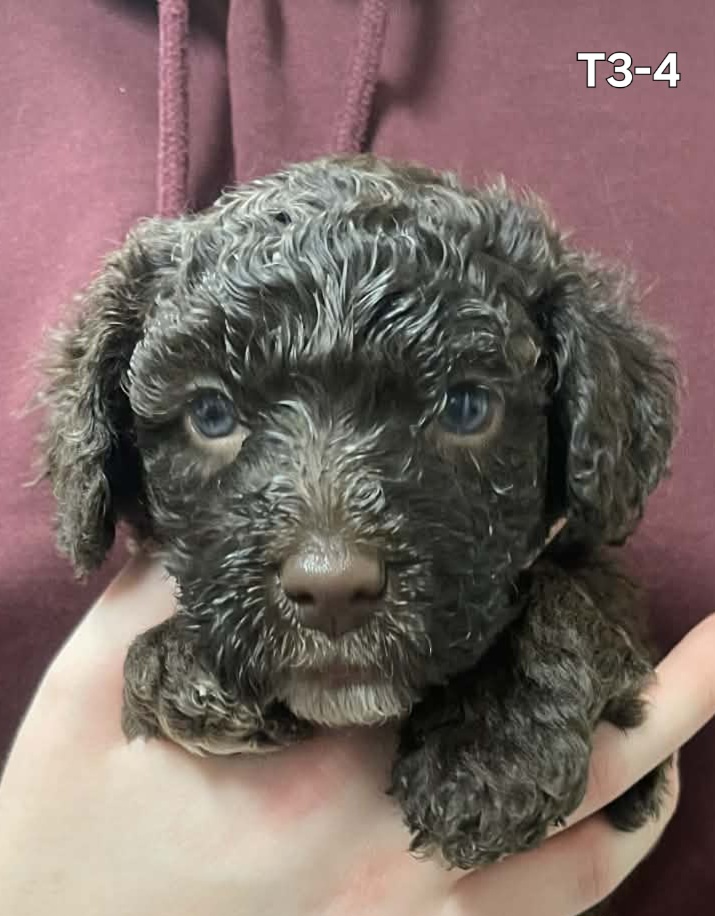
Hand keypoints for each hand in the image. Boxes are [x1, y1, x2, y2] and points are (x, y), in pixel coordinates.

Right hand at [0, 556, 711, 915]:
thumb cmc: (61, 858)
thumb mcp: (82, 714)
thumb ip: (152, 608)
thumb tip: (210, 531)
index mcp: (319, 773)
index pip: (460, 657)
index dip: (527, 589)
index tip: (568, 531)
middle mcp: (395, 854)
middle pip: (564, 749)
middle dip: (643, 674)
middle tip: (708, 620)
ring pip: (590, 838)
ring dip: (654, 751)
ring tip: (708, 678)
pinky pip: (555, 912)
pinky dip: (612, 848)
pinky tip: (640, 800)